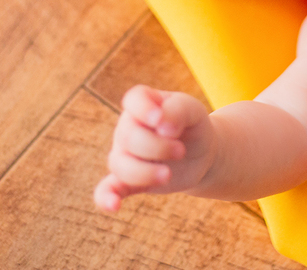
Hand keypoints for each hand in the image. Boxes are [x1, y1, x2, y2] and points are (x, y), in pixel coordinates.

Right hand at [94, 85, 215, 211]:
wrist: (200, 153)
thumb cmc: (193, 125)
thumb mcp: (193, 111)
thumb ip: (178, 110)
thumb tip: (162, 126)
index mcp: (143, 103)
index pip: (134, 100)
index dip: (144, 110)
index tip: (159, 120)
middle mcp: (127, 127)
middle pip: (129, 137)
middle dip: (157, 147)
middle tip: (181, 151)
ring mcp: (124, 154)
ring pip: (120, 164)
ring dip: (144, 172)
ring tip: (168, 175)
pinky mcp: (127, 181)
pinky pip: (107, 189)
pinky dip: (106, 197)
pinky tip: (113, 205)